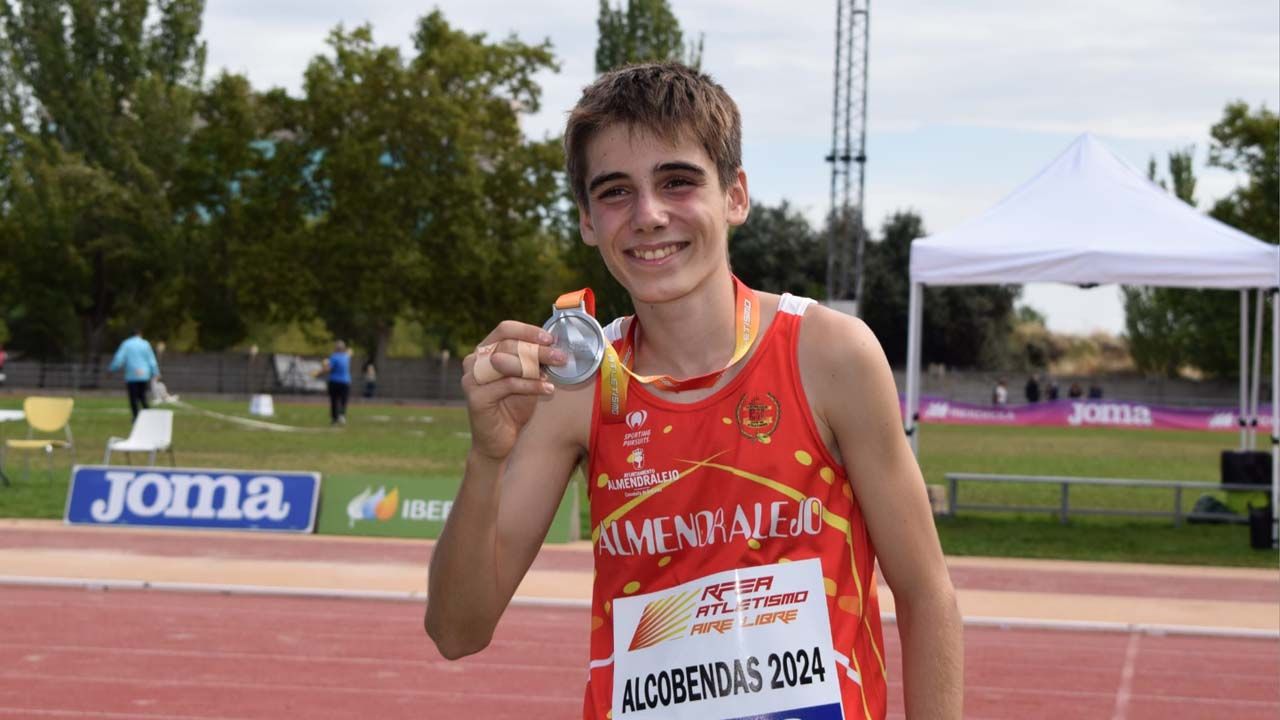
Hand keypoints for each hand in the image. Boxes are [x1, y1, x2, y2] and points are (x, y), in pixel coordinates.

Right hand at [462, 321, 565, 460]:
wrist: (501, 443)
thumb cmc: (515, 408)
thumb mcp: (528, 378)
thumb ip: (535, 361)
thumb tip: (558, 345)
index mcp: (486, 350)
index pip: (505, 329)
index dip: (528, 331)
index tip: (551, 339)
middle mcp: (474, 361)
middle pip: (508, 345)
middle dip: (538, 350)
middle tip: (561, 357)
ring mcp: (472, 378)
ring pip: (506, 362)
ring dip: (535, 366)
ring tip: (554, 373)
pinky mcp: (475, 396)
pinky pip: (508, 384)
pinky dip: (531, 385)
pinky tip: (548, 390)